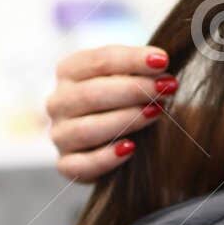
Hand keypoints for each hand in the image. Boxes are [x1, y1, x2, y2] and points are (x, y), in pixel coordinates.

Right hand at [45, 44, 176, 181]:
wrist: (116, 139)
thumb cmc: (125, 99)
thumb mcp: (129, 76)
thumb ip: (140, 68)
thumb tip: (161, 62)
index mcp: (69, 71)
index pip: (98, 61)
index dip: (132, 60)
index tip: (163, 61)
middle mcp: (58, 102)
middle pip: (90, 93)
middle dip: (133, 89)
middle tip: (165, 88)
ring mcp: (59, 135)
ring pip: (86, 129)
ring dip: (125, 120)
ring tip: (156, 113)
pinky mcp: (66, 164)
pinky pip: (82, 164)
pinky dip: (106, 157)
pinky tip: (131, 148)